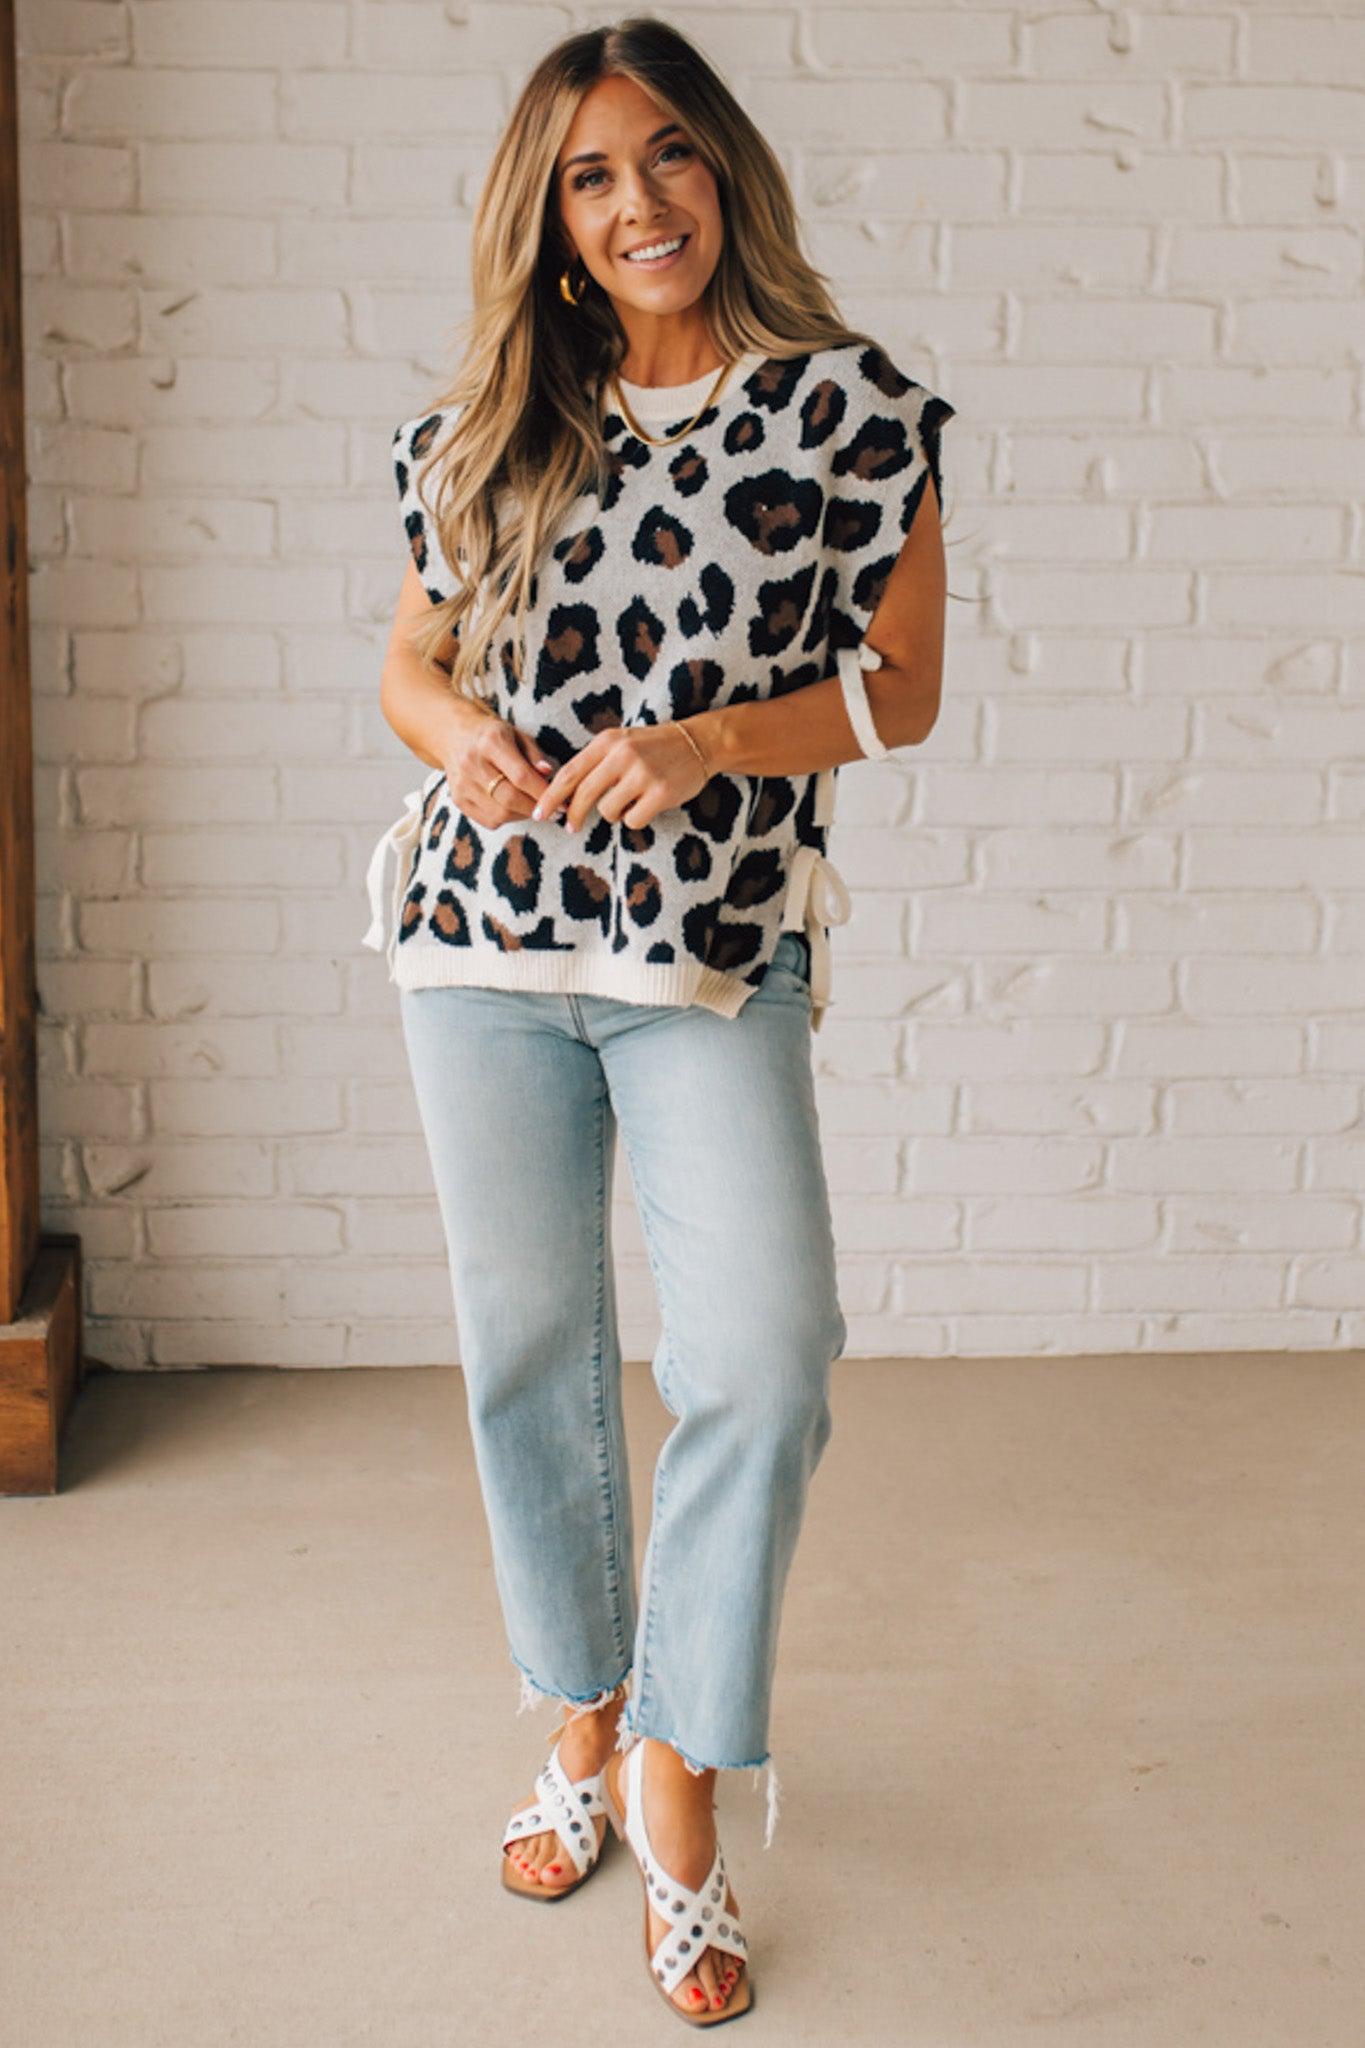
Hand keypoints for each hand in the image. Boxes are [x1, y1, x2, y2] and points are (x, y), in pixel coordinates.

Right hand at [443, 705, 556, 829]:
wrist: (454, 734)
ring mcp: (462, 784)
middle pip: (510, 799)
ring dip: (523, 815)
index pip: (521, 776)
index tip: (563, 803)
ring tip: (534, 808)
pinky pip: (488, 820)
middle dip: (536, 808)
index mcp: (490, 742)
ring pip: (500, 814)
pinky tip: (515, 809)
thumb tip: (549, 773)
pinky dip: (507, 819)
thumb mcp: (517, 735)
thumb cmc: (493, 735)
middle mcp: (472, 763)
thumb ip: (535, 754)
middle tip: (553, 812)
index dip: (544, 793)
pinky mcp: (458, 799)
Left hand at [532, 721, 712, 832]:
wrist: (698, 742)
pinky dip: (635, 818)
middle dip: (574, 815)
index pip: (569, 773)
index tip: (540, 813)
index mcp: (607, 741)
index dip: (551, 796)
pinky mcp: (661, 793)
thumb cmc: (653, 748)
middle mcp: (622, 755)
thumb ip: (594, 764)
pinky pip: (632, 820)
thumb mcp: (620, 744)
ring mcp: (642, 774)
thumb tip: (564, 797)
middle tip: (571, 827)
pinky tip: (647, 804)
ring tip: (630, 800)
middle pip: (583, 795)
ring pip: (607, 811)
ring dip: (614, 813)